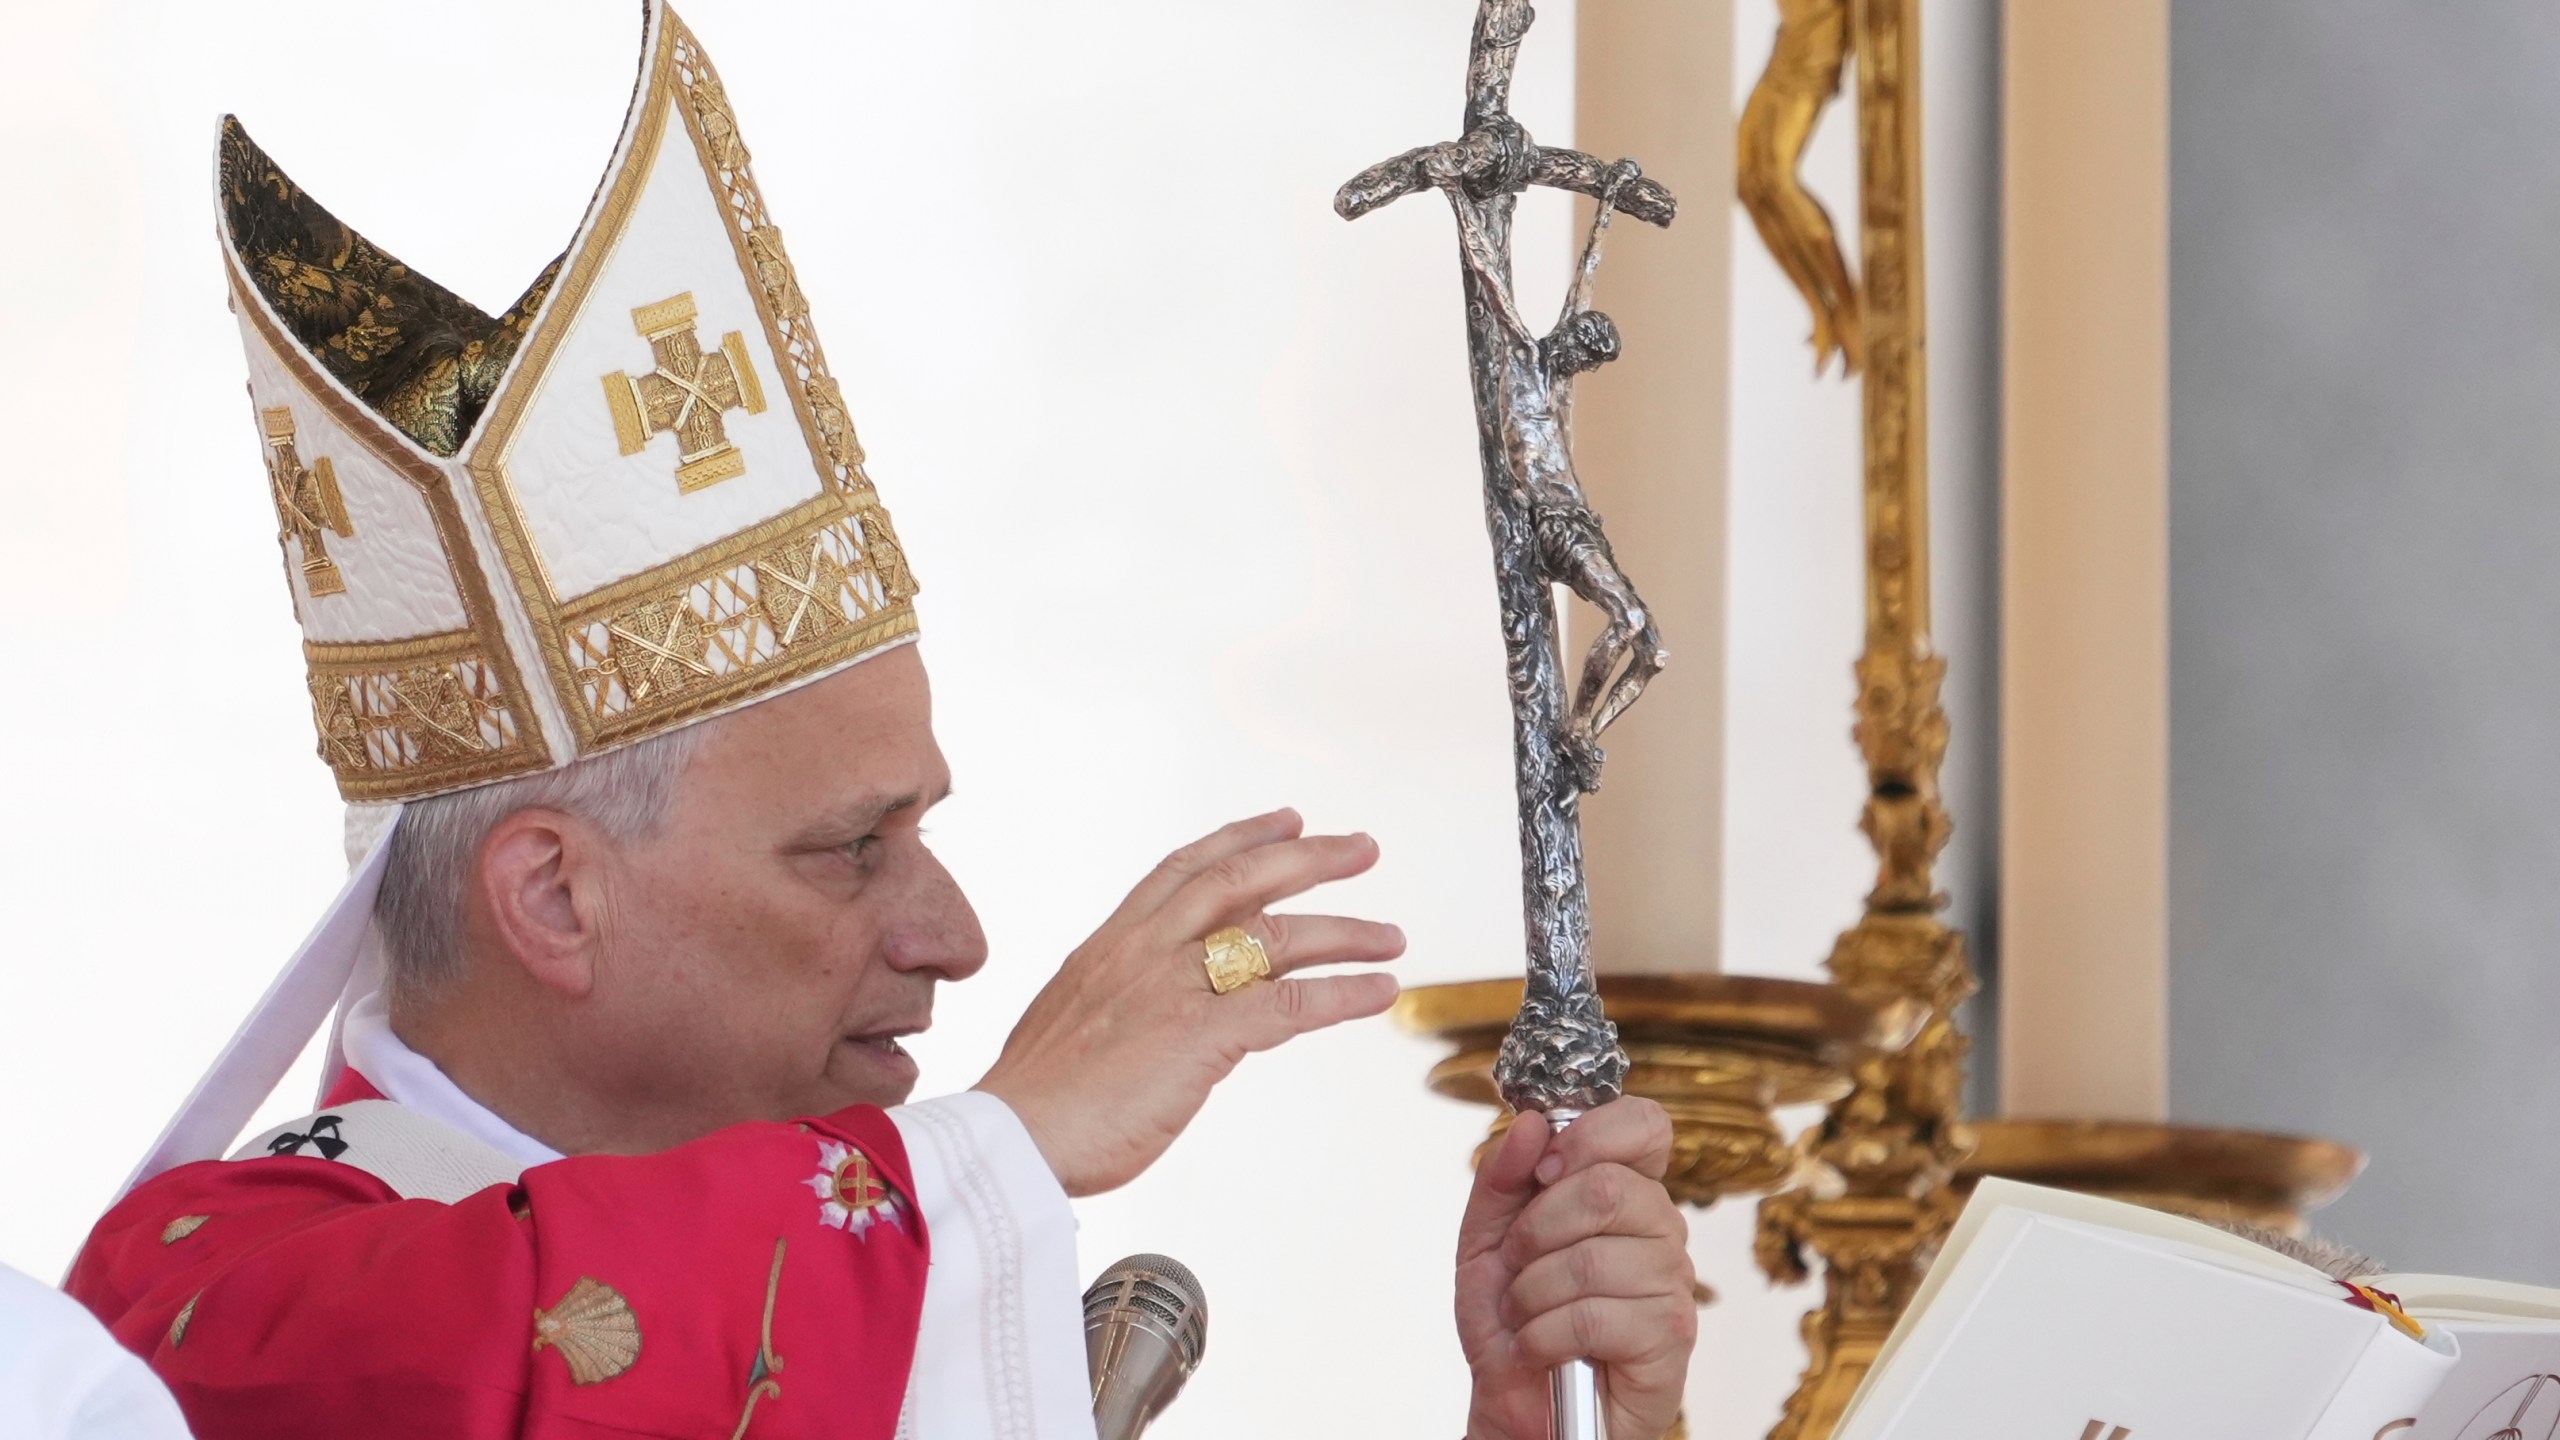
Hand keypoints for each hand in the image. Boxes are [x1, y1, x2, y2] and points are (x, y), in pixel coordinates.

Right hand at [975, 808, 1404, 1195]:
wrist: (1005, 1142)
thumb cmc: (1033, 1104)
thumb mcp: (1070, 1024)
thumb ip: (1115, 1003)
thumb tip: (1145, 1013)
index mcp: (1109, 946)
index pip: (1182, 869)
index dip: (1239, 838)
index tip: (1286, 819)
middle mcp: (1143, 951)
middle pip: (1240, 880)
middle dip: (1308, 858)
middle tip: (1363, 848)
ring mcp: (1172, 988)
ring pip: (1276, 936)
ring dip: (1344, 932)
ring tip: (1391, 936)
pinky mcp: (1199, 1035)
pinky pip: (1289, 1002)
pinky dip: (1342, 993)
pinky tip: (1380, 991)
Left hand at [1457, 1099, 1695, 1439]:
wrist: (1518, 1408)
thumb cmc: (1513, 1324)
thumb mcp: (1486, 1240)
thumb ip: (1502, 1177)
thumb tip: (1531, 1123)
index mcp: (1626, 1192)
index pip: (1645, 1125)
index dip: (1590, 1134)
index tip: (1544, 1170)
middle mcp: (1661, 1229)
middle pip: (1606, 1188)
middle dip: (1535, 1231)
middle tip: (1517, 1265)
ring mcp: (1672, 1283)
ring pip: (1591, 1258)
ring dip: (1531, 1293)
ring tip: (1525, 1315)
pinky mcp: (1669, 1337)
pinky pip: (1594, 1316)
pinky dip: (1543, 1336)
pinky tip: (1540, 1348)